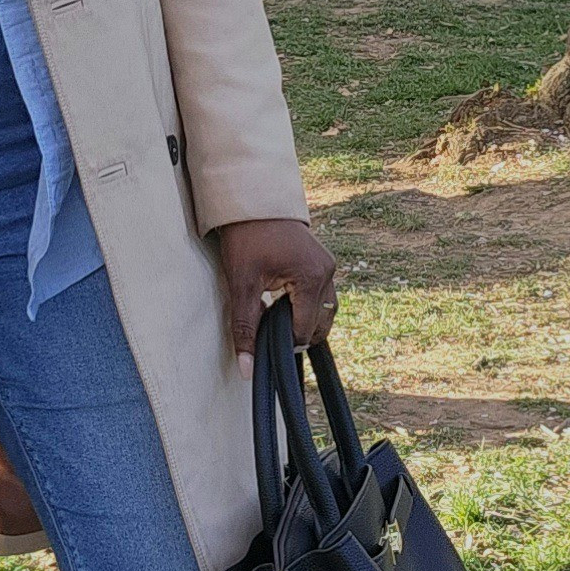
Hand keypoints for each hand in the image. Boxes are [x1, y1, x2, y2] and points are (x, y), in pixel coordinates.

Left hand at [216, 216, 337, 373]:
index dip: (284, 342)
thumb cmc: (246, 238)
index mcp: (312, 278)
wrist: (250, 201)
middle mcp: (327, 272)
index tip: (264, 341)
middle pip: (320, 323)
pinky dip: (306, 306)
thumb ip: (245, 328)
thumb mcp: (241, 284)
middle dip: (296, 333)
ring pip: (324, 311)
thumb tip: (247, 368)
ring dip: (304, 320)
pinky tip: (283, 305)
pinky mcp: (322, 262)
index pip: (305, 330)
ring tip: (275, 318)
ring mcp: (327, 265)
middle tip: (268, 329)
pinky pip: (321, 295)